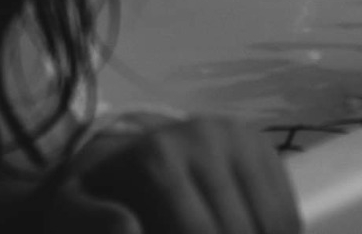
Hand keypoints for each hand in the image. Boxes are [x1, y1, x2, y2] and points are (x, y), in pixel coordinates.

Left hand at [40, 113, 301, 233]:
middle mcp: (206, 137)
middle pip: (239, 231)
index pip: (201, 232)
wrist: (120, 160)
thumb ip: (91, 223)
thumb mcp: (74, 214)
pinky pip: (287, 216)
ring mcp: (240, 139)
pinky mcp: (263, 147)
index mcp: (159, 157)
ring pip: (271, 226)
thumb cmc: (99, 198)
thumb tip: (129, 230)